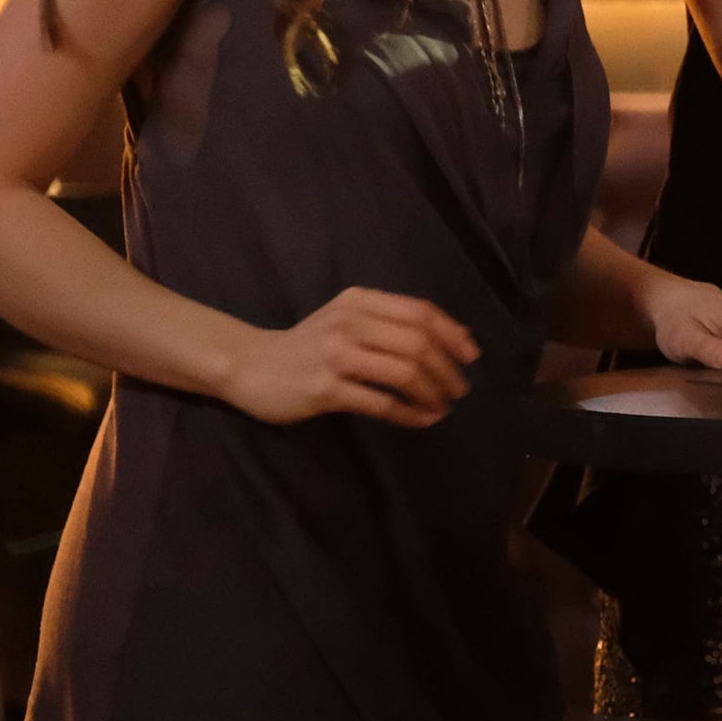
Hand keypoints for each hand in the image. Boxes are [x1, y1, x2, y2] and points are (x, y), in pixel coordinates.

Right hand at [216, 286, 477, 428]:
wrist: (249, 366)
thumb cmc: (307, 344)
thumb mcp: (347, 318)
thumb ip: (391, 321)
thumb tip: (454, 336)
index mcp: (359, 301)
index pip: (420, 312)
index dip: (452, 334)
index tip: (471, 356)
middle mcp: (349, 322)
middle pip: (418, 343)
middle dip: (447, 369)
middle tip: (460, 389)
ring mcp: (336, 356)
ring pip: (405, 373)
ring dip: (433, 393)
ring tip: (443, 406)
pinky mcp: (325, 389)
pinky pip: (382, 403)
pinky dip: (410, 413)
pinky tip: (422, 419)